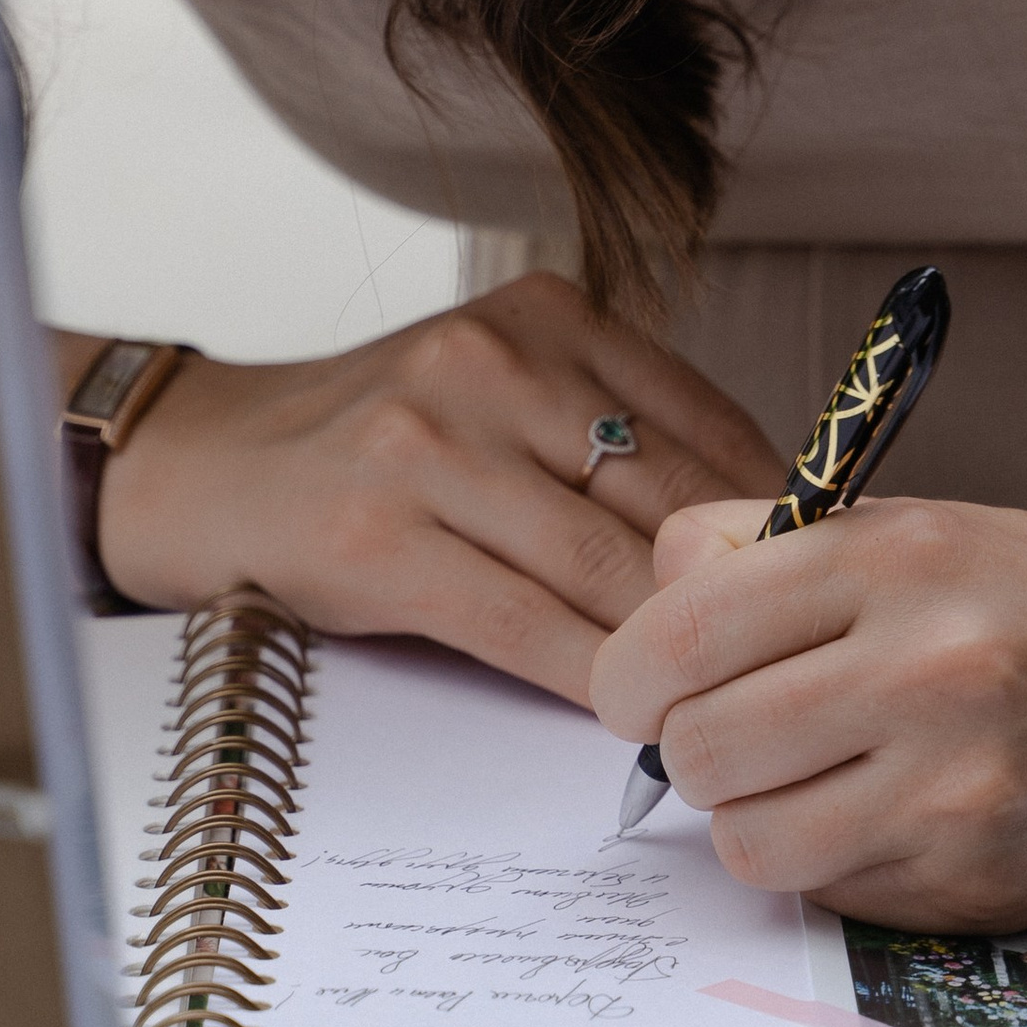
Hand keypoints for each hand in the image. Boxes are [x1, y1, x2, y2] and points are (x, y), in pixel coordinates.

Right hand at [93, 275, 782, 705]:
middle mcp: (490, 363)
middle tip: (791, 660)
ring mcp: (429, 446)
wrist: (206, 467)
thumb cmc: (377, 447)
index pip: (700, 420)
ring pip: (600, 565)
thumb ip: (610, 436)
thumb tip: (761, 532)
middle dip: (732, 589)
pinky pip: (522, 623)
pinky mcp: (381, 539)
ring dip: (669, 646)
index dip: (771, 513)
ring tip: (720, 697)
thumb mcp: (498, 395)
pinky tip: (624, 708)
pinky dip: (586, 675)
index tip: (820, 579)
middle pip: (661, 495)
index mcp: (542, 317)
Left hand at [591, 493, 1026, 931]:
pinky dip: (833, 862)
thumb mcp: (908, 526)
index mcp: (894, 562)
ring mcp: (956, 790)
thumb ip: (763, 552)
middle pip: (700, 750)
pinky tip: (889, 812)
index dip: (631, 675)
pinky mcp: (980, 883)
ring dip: (758, 818)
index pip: (681, 632)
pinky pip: (832, 896)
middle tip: (737, 731)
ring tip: (813, 776)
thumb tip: (647, 610)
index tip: (641, 687)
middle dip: (693, 748)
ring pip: (751, 844)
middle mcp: (927, 673)